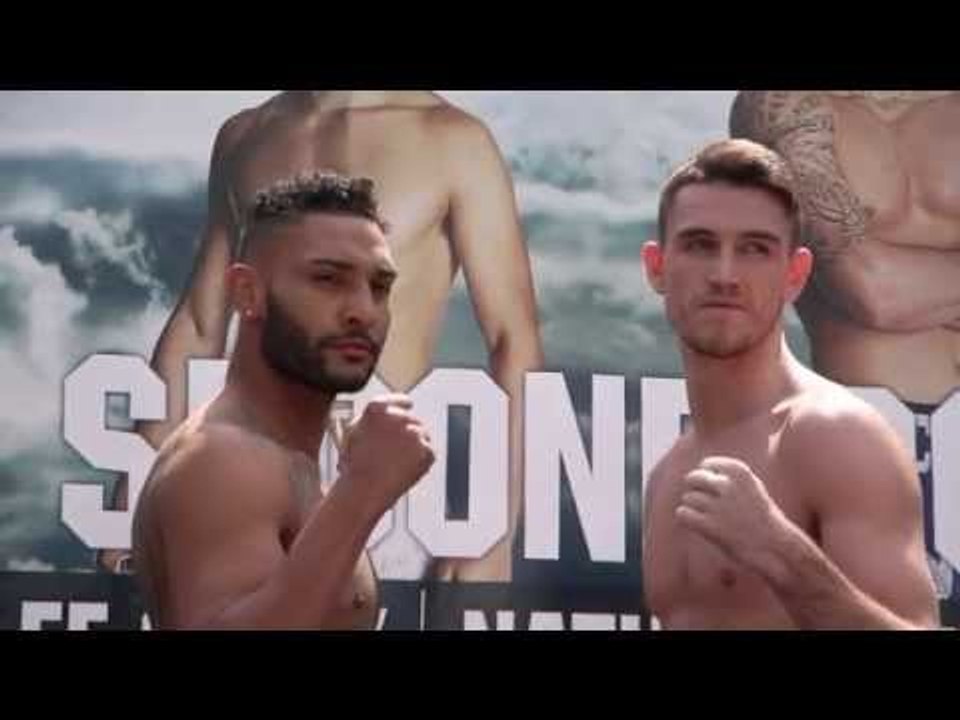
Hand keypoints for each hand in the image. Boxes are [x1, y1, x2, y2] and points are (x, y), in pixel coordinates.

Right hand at [337, 394, 434, 516]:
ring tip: (395, 465)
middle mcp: (398, 416)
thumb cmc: (354, 467)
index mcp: (378, 408)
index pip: (400, 399)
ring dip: (415, 448)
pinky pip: (429, 452)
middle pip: (413, 420)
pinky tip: (404, 470)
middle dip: (407, 434)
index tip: (408, 405)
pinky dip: (421, 462)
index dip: (404, 404)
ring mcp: (414, 433)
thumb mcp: (354, 433)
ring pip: (422, 436)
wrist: (363, 491)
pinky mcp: (427, 450)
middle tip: (394, 453)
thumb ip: (373, 418)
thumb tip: (391, 411)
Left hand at [676, 456, 791, 570]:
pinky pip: (683, 513)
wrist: (773, 546)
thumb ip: (730, 475)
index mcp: (740, 473)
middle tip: (704, 502)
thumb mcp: (752, 487)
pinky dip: (685, 517)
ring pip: (688, 497)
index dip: (706, 476)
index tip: (712, 489)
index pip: (707, 464)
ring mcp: (719, 506)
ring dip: (692, 506)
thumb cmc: (761, 516)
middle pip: (693, 478)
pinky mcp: (710, 526)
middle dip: (695, 489)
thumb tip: (701, 467)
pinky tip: (694, 522)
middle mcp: (729, 486)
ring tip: (704, 516)